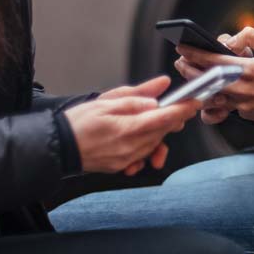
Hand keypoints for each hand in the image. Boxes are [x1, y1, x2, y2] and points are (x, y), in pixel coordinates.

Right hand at [67, 76, 199, 174]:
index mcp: (128, 128)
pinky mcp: (122, 166)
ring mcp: (127, 159)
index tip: (194, 101)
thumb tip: (160, 87)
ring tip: (148, 119)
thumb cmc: (77, 123)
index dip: (183, 109)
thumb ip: (137, 95)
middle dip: (172, 119)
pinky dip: (145, 146)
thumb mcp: (106, 101)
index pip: (165, 117)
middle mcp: (131, 147)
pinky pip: (143, 156)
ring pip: (155, 144)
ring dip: (158, 131)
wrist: (58, 147)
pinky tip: (137, 138)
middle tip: (175, 106)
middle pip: (163, 131)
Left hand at [175, 37, 253, 125]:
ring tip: (194, 77)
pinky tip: (212, 93)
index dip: (193, 53)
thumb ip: (249, 36)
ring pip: (210, 98)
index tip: (181, 47)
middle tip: (181, 62)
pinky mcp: (245, 114)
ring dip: (199, 87)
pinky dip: (216, 100)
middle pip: (204, 80)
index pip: (211, 60)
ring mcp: (241, 104)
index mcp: (246, 69)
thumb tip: (229, 41)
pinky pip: (224, 108)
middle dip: (188, 70)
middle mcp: (240, 88)